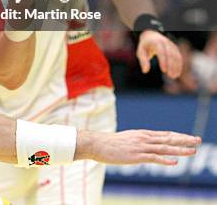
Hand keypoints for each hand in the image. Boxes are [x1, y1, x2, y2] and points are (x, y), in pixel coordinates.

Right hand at [76, 129, 199, 165]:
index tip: (191, 138)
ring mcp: (141, 147)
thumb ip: (141, 143)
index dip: (179, 136)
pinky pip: (153, 158)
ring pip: (164, 148)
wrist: (98, 143)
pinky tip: (174, 162)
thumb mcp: (129, 140)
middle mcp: (144, 138)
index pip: (166, 135)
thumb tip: (150, 147)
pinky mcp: (136, 156)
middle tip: (198, 140)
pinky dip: (165, 160)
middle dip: (184, 140)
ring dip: (179, 150)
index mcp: (143, 134)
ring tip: (192, 150)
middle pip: (168, 139)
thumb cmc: (112, 143)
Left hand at [137, 30, 182, 78]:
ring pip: (176, 56)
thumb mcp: (141, 52)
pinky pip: (179, 57)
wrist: (151, 35)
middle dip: (171, 65)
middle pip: (170, 54)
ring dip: (176, 66)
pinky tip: (177, 73)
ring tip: (174, 76)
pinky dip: (179, 65)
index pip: (161, 51)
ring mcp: (171, 45)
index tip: (164, 71)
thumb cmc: (145, 46)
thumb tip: (145, 71)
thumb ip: (143, 61)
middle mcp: (165, 42)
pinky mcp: (175, 48)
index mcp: (155, 42)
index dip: (163, 61)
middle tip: (170, 76)